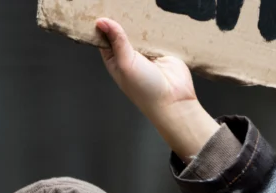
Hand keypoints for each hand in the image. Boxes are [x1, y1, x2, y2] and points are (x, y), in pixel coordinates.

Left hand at [97, 18, 217, 161]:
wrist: (174, 99)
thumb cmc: (146, 91)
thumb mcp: (126, 64)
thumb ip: (117, 41)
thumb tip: (103, 22)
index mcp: (115, 60)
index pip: (105, 38)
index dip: (103, 25)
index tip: (101, 9)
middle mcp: (129, 55)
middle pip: (122, 31)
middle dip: (122, 20)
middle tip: (120, 4)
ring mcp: (146, 51)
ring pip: (139, 30)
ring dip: (139, 22)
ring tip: (135, 7)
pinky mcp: (162, 48)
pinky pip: (156, 32)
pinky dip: (155, 26)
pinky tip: (152, 17)